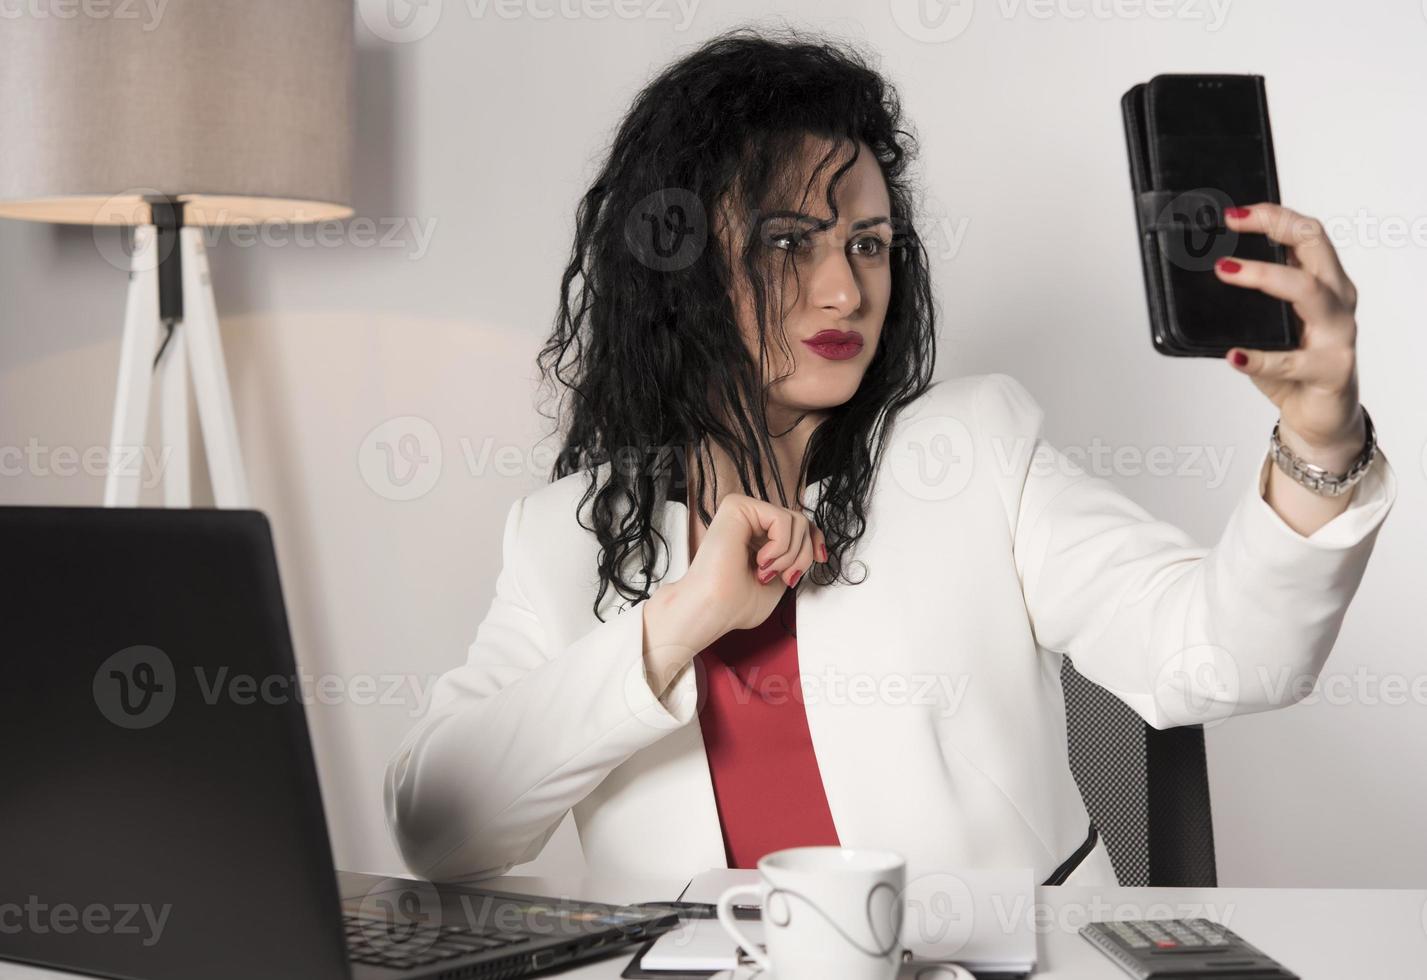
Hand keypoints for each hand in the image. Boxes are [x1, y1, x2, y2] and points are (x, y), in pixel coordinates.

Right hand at [640, 494, 825, 696]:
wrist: (711, 609)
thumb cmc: (736, 604)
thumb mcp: (779, 580)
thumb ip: (794, 558)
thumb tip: (812, 545)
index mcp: (757, 536)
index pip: (798, 525)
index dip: (815, 539)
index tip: (820, 559)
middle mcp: (750, 520)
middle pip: (802, 523)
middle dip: (803, 555)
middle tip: (785, 579)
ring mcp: (743, 511)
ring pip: (796, 520)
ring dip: (790, 555)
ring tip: (766, 573)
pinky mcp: (737, 505)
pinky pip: (782, 519)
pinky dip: (780, 546)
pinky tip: (760, 561)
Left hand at [1215, 203, 1366, 461]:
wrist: (1321, 415)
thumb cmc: (1294, 363)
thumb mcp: (1272, 322)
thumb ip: (1256, 296)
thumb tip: (1209, 269)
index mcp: (1326, 282)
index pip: (1308, 233)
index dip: (1273, 217)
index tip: (1233, 214)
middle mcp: (1338, 301)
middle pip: (1314, 249)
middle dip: (1273, 229)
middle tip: (1230, 227)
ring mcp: (1338, 334)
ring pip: (1307, 292)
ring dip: (1264, 276)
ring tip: (1226, 271)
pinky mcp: (1329, 370)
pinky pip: (1290, 361)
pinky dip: (1258, 357)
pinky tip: (1233, 355)